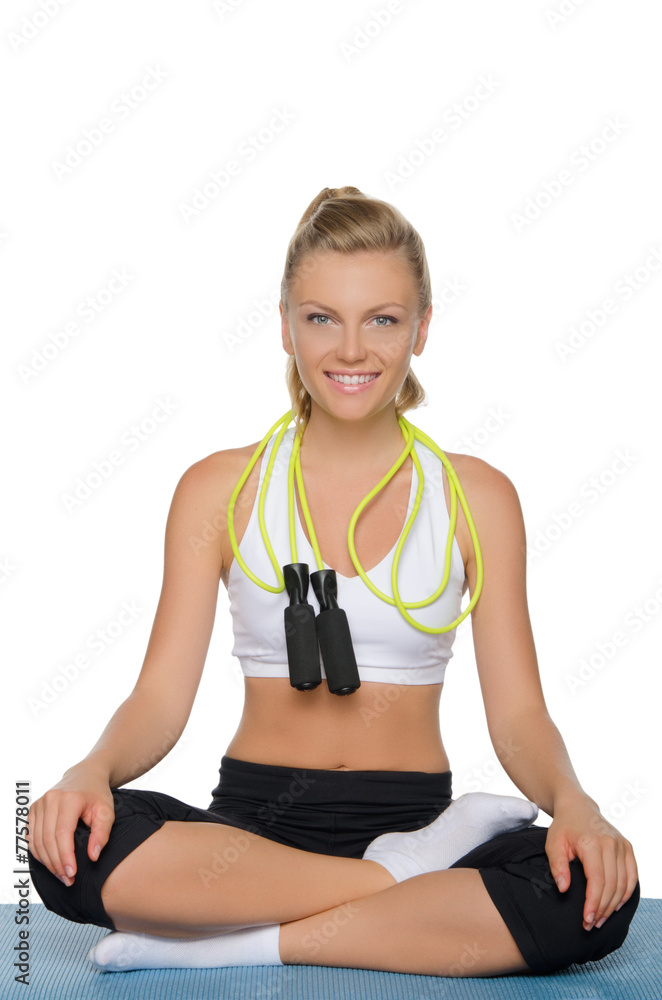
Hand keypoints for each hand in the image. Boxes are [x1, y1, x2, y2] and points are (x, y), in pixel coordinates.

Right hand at [27, 767, 114, 886]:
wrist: (86, 775)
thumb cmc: (97, 794)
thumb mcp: (107, 811)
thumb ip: (102, 833)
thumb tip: (93, 856)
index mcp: (69, 798)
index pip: (62, 833)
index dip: (65, 856)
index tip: (72, 874)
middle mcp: (50, 799)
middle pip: (47, 839)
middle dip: (56, 864)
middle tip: (68, 880)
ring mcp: (39, 804)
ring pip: (37, 841)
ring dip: (47, 862)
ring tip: (61, 875)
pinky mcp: (33, 810)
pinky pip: (31, 837)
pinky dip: (39, 853)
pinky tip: (51, 863)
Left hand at [544, 794, 638, 931]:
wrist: (578, 807)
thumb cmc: (564, 827)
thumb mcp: (553, 843)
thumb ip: (557, 866)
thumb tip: (563, 889)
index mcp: (592, 843)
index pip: (597, 880)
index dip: (593, 903)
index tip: (586, 920)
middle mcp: (610, 843)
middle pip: (611, 885)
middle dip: (602, 909)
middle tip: (591, 924)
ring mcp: (621, 845)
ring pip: (623, 884)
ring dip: (613, 906)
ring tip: (601, 919)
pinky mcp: (627, 847)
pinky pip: (632, 876)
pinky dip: (627, 893)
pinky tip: (617, 906)